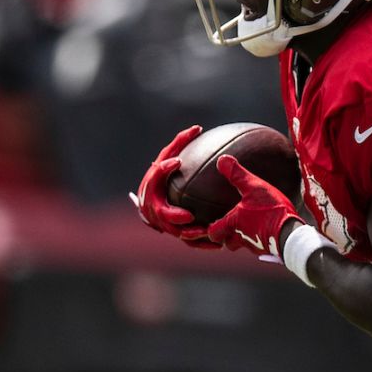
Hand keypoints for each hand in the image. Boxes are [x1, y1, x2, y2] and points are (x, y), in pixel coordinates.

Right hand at [130, 125, 220, 248]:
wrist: (151, 201)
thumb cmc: (162, 175)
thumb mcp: (167, 158)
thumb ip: (179, 144)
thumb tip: (198, 127)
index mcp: (152, 188)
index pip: (155, 178)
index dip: (163, 169)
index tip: (177, 161)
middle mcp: (155, 209)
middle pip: (163, 216)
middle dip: (174, 216)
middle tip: (189, 216)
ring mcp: (165, 224)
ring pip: (178, 233)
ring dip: (191, 234)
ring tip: (207, 232)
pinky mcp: (177, 234)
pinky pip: (190, 242)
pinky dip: (203, 244)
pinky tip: (220, 244)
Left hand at [207, 155, 301, 256]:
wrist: (291, 234)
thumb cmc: (270, 210)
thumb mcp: (253, 187)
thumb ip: (237, 175)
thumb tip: (222, 160)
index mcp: (233, 223)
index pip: (214, 232)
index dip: (211, 230)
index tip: (211, 226)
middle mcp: (241, 237)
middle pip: (227, 243)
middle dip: (226, 237)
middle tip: (227, 228)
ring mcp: (255, 245)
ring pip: (243, 245)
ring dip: (242, 238)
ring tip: (247, 228)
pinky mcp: (269, 248)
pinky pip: (259, 245)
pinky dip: (258, 239)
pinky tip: (265, 230)